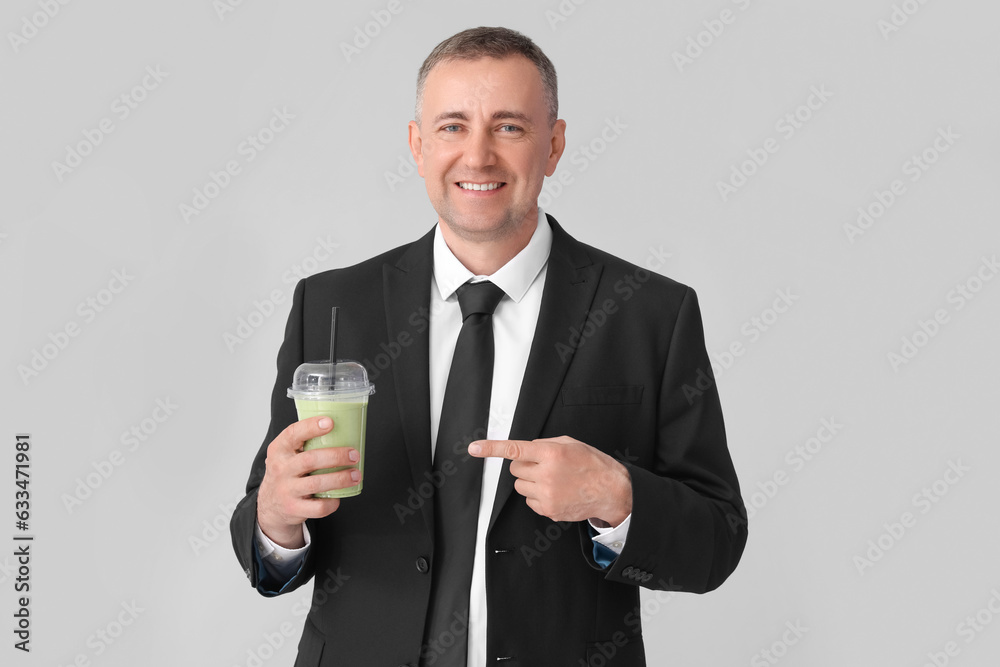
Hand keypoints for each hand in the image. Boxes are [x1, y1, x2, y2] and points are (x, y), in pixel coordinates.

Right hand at [256, 416, 360, 548]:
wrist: (270, 505)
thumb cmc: (287, 472)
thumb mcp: (287, 454)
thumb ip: (305, 442)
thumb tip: (343, 428)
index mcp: (279, 450)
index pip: (292, 434)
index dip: (311, 427)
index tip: (331, 422)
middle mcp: (280, 469)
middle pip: (310, 460)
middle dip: (336, 456)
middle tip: (354, 455)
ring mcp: (286, 490)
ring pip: (316, 484)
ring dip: (340, 478)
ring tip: (355, 475)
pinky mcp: (294, 509)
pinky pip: (318, 507)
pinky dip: (332, 502)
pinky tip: (339, 496)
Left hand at [469, 436, 631, 525]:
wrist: (611, 491)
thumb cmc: (593, 465)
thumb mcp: (571, 444)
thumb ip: (545, 445)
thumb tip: (526, 450)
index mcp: (551, 453)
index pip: (515, 450)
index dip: (491, 448)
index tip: (474, 448)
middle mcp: (546, 474)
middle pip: (515, 470)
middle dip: (524, 467)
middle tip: (542, 467)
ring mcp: (547, 494)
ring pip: (520, 487)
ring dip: (530, 482)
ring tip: (553, 481)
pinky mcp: (548, 510)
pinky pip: (529, 502)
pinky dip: (537, 497)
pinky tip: (556, 493)